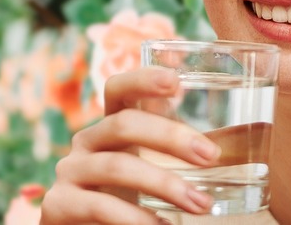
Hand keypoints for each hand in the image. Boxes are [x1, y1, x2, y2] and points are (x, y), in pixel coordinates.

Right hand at [40, 66, 220, 223]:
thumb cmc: (130, 200)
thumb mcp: (151, 170)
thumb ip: (176, 154)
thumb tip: (232, 150)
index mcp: (111, 126)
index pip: (119, 89)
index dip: (143, 79)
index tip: (177, 80)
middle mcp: (86, 141)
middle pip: (124, 123)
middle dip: (171, 137)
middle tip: (210, 156)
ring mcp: (69, 172)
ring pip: (117, 166)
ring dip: (165, 184)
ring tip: (200, 204)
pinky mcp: (58, 205)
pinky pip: (100, 206)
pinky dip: (136, 218)